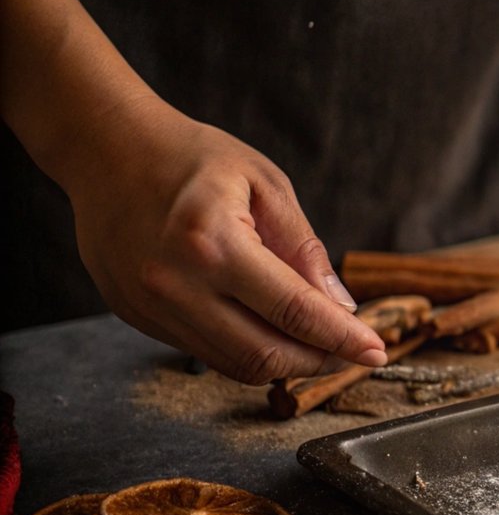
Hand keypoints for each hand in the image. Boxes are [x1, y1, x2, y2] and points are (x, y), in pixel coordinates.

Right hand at [65, 101, 387, 383]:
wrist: (106, 149)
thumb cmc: (191, 157)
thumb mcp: (265, 184)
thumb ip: (304, 248)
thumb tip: (341, 306)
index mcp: (213, 243)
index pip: (294, 312)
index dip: (343, 339)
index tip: (376, 351)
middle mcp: (176, 284)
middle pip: (265, 355)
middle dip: (319, 359)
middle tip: (350, 347)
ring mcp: (150, 306)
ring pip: (235, 365)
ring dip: (285, 363)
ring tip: (315, 340)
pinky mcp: (135, 316)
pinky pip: (205, 352)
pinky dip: (247, 350)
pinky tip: (268, 328)